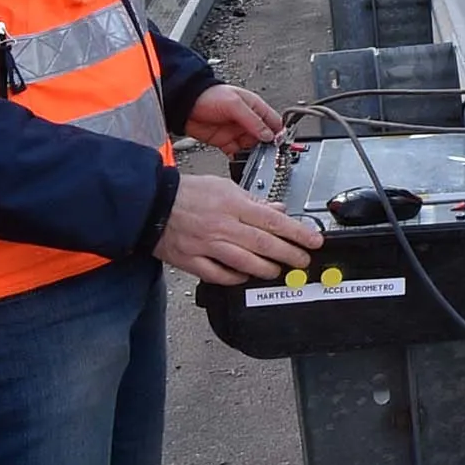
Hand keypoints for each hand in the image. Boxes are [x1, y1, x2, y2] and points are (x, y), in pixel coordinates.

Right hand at [158, 173, 320, 284]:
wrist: (150, 203)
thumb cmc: (186, 193)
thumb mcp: (223, 186)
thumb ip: (252, 200)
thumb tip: (277, 210)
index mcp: (232, 205)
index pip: (273, 221)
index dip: (297, 233)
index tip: (313, 241)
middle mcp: (222, 226)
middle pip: (264, 244)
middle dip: (289, 254)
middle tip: (303, 260)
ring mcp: (207, 245)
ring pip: (244, 262)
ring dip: (266, 269)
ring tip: (278, 271)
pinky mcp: (192, 261)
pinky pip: (218, 275)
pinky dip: (235, 277)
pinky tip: (245, 276)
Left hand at [182, 83, 285, 154]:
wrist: (184, 103)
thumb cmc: (209, 95)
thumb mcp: (234, 105)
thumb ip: (252, 120)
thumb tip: (268, 135)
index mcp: (254, 107)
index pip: (273, 122)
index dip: (279, 132)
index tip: (281, 143)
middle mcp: (247, 120)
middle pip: (264, 137)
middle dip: (267, 146)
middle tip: (269, 155)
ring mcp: (236, 132)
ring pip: (252, 147)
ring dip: (254, 154)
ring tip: (255, 159)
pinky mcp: (225, 141)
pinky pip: (237, 153)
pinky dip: (240, 158)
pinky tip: (241, 160)